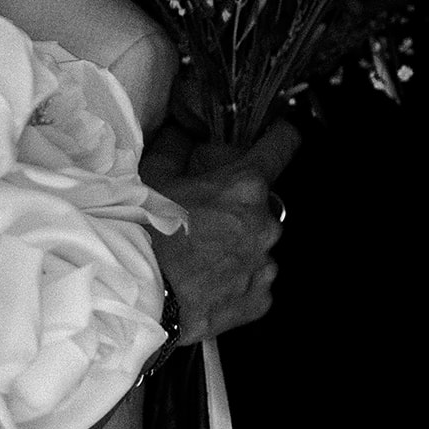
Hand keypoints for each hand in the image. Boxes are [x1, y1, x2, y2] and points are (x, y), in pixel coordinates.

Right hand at [139, 120, 298, 343]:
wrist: (145, 296)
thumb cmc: (149, 234)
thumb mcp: (152, 177)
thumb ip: (175, 146)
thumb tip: (184, 132)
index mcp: (244, 187)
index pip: (283, 144)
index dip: (278, 134)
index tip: (273, 135)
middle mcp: (266, 222)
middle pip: (261, 201)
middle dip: (236, 203)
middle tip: (201, 213)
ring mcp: (266, 263)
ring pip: (256, 241)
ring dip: (234, 242)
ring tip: (197, 253)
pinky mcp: (261, 297)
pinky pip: (253, 279)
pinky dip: (234, 276)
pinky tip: (205, 278)